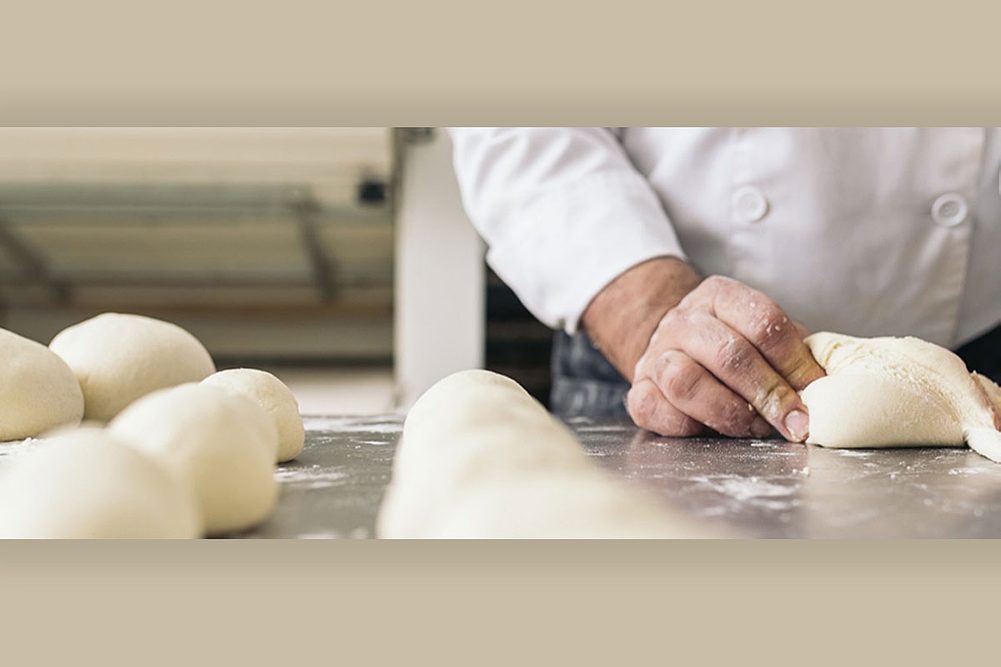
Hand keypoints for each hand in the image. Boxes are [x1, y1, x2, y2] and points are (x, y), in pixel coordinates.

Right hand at [625, 275, 824, 440]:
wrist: (673, 347)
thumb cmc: (731, 345)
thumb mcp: (763, 335)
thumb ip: (793, 352)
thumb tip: (830, 385)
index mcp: (719, 296)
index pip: (763, 322)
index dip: (794, 361)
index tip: (815, 390)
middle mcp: (683, 320)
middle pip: (728, 354)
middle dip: (769, 393)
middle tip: (795, 421)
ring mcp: (655, 354)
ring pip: (685, 381)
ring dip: (729, 411)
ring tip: (754, 427)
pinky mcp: (638, 389)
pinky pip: (656, 408)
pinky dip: (686, 425)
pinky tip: (708, 429)